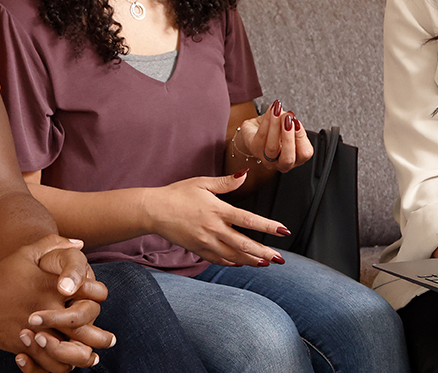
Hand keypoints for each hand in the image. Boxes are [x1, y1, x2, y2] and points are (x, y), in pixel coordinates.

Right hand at [0, 235, 111, 371]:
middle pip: (85, 326)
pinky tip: (67, 363)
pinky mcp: (25, 346)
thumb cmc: (1, 274)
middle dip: (100, 336)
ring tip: (92, 357)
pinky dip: (59, 365)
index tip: (99, 301)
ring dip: (83, 356)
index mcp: (54, 285)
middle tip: (109, 340)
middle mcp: (49, 308)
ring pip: (70, 351)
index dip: (98, 297)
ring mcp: (37, 330)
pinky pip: (49, 363)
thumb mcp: (26, 253)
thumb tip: (80, 243)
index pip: (90, 293)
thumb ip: (54, 244)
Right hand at [146, 173, 290, 265]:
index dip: (267, 226)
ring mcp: (205, 242)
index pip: (248, 220)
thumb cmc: (178, 194)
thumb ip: (226, 182)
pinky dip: (232, 262)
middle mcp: (213, 229)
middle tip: (279, 258)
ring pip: (233, 255)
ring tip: (265, 263)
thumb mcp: (202, 183)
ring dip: (251, 260)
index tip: (283, 231)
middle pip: (244, 243)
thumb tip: (246, 174)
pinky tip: (242, 263)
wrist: (154, 211)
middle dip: (264, 252)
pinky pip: (218, 259)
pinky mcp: (198, 249)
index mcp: (217, 210)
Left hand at [232, 100, 313, 172]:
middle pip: (288, 158)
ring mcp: (266, 160)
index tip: (297, 121)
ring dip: (276, 126)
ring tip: (277, 111)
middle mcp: (281, 163)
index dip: (302, 137)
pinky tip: (270, 111)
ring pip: (272, 147)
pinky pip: (261, 136)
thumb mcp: (287, 126)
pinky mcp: (254, 150)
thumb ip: (291, 122)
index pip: (304, 154)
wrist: (255, 130)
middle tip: (288, 119)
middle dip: (289, 137)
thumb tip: (290, 115)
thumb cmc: (275, 131)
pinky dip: (266, 121)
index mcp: (295, 158)